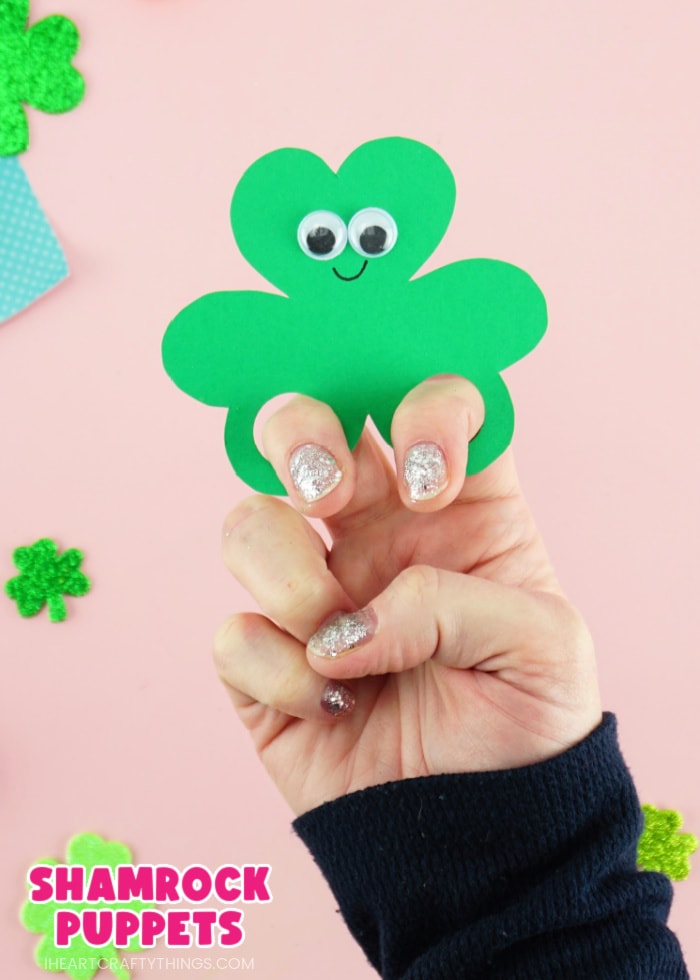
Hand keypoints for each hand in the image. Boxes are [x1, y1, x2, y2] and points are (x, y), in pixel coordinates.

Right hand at [215, 377, 601, 814]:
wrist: (477, 834)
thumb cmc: (527, 725)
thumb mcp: (544, 647)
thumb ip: (453, 600)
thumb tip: (345, 623)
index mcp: (458, 508)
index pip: (433, 404)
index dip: (424, 412)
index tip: (430, 485)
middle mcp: (378, 533)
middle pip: (310, 425)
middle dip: (301, 435)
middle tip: (327, 494)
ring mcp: (316, 590)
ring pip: (248, 521)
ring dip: (288, 579)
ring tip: (339, 649)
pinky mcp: (267, 660)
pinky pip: (232, 635)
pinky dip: (278, 675)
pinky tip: (329, 708)